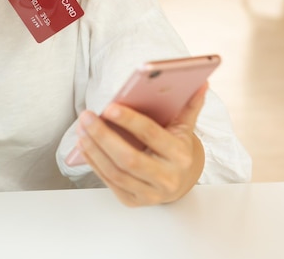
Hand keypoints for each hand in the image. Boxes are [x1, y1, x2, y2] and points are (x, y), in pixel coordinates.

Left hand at [76, 83, 208, 206]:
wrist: (180, 181)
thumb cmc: (177, 149)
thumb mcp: (184, 127)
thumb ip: (189, 105)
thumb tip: (201, 82)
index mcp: (181, 156)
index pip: (152, 135)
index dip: (130, 121)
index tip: (109, 107)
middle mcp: (167, 178)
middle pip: (129, 158)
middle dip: (103, 136)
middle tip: (87, 116)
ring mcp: (150, 193)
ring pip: (115, 172)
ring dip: (94, 149)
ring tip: (82, 129)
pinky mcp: (134, 201)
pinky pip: (109, 182)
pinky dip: (94, 162)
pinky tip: (84, 145)